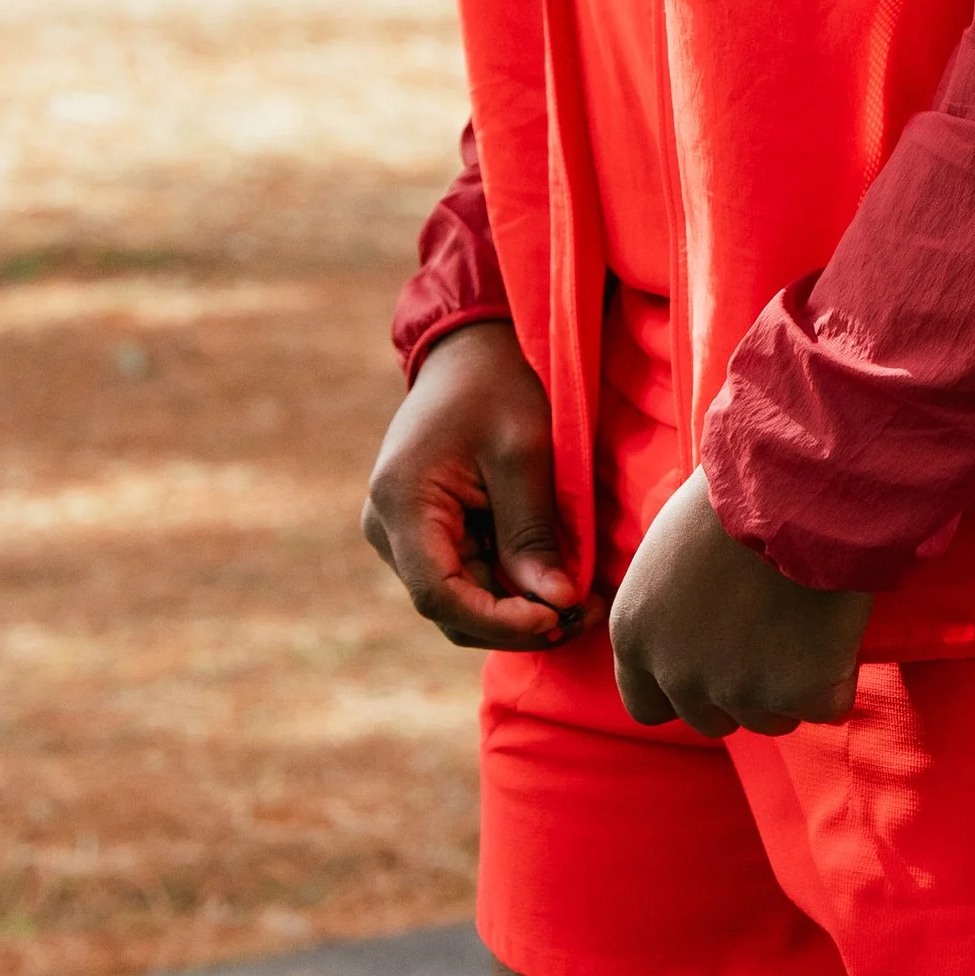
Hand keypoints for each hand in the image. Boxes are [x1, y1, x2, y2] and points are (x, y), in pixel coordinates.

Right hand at [362, 320, 581, 651]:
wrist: (470, 352)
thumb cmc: (498, 387)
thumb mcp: (524, 451)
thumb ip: (534, 530)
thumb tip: (557, 604)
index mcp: (402, 503)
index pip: (439, 595)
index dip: (498, 621)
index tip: (557, 617)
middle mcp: (387, 528)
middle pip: (449, 609)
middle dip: (518, 623)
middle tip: (587, 613)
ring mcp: (401, 534)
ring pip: (459, 602)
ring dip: (518, 612)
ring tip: (581, 601)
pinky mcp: (425, 534)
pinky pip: (466, 579)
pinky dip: (509, 590)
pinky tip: (557, 583)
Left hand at [610, 467, 870, 737]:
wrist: (796, 480)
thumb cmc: (733, 491)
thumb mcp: (670, 548)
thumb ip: (672, 606)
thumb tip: (698, 626)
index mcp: (634, 634)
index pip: (646, 704)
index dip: (681, 690)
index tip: (712, 665)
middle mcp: (678, 673)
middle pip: (710, 719)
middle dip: (740, 690)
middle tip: (772, 637)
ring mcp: (740, 689)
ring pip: (771, 717)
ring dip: (791, 682)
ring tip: (806, 620)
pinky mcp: (803, 692)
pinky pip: (830, 705)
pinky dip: (840, 674)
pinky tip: (838, 625)